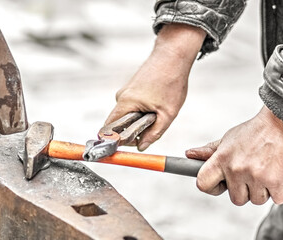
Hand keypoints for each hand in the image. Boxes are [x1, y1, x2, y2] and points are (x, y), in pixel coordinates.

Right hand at [106, 24, 205, 150]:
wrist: (173, 56)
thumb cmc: (170, 80)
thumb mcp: (167, 114)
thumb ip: (154, 133)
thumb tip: (142, 147)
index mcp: (125, 103)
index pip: (109, 129)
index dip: (114, 141)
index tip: (121, 149)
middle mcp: (121, 97)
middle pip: (119, 123)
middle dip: (133, 130)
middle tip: (151, 127)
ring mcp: (125, 92)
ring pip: (128, 115)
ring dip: (140, 119)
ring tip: (158, 110)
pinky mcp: (132, 88)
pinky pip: (132, 106)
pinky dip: (142, 110)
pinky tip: (157, 102)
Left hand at [186, 106, 282, 204]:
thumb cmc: (256, 131)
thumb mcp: (229, 138)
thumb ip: (210, 150)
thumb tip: (190, 155)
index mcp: (221, 159)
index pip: (203, 184)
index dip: (212, 187)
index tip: (222, 184)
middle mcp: (236, 169)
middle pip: (236, 198)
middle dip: (245, 190)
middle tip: (252, 175)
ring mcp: (256, 176)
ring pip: (256, 200)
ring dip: (263, 191)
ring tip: (266, 172)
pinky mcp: (276, 181)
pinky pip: (277, 199)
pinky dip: (281, 191)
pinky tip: (280, 176)